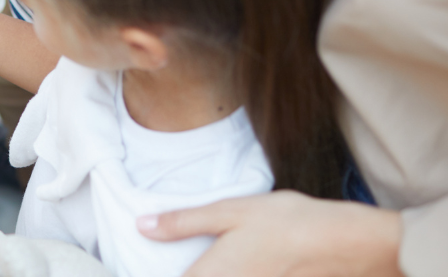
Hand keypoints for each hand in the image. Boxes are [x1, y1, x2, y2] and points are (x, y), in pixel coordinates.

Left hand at [137, 190, 402, 276]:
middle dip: (191, 269)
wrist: (350, 246)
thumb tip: (142, 225)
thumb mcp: (231, 211)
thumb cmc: (288, 222)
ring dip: (207, 270)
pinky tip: (237, 265)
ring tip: (215, 260)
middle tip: (194, 257)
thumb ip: (183, 222)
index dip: (159, 270)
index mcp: (210, 276)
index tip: (130, 270)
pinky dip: (234, 274)